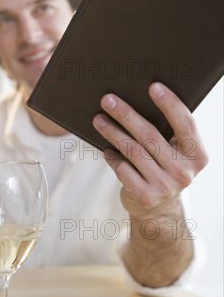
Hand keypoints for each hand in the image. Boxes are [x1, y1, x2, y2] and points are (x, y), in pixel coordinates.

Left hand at [92, 82, 207, 218]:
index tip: (153, 86)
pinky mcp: (146, 195)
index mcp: (197, 156)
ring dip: (113, 132)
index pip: (185, 124)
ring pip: (133, 151)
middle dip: (126, 114)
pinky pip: (123, 169)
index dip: (170, 104)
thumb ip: (168, 134)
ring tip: (99, 120)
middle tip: (109, 100)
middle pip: (150, 135)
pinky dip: (112, 157)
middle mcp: (184, 172)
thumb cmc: (164, 170)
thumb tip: (136, 101)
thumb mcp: (175, 154)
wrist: (158, 210)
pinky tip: (106, 149)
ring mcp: (165, 186)